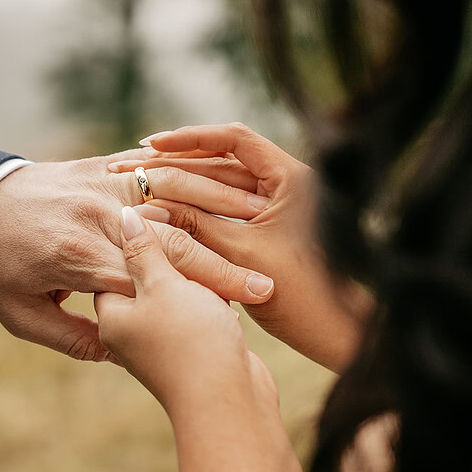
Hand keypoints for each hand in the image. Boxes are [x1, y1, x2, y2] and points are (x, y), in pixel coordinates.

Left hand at [0, 149, 275, 361]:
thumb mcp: (22, 316)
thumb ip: (73, 337)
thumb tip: (116, 355)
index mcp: (80, 257)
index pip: (159, 279)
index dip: (208, 291)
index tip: (247, 306)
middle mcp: (95, 216)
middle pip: (177, 239)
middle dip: (225, 263)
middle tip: (269, 281)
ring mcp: (99, 185)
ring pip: (173, 192)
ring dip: (220, 204)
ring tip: (261, 219)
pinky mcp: (100, 166)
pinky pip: (152, 164)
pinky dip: (190, 168)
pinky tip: (221, 172)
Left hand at [93, 206, 256, 407]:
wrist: (228, 404)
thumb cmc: (189, 343)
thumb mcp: (163, 287)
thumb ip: (144, 252)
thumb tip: (127, 220)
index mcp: (111, 315)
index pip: (112, 263)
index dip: (137, 237)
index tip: (164, 219)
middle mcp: (129, 332)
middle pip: (144, 279)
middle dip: (171, 261)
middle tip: (192, 239)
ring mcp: (160, 345)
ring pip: (173, 295)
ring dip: (195, 280)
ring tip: (213, 267)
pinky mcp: (191, 351)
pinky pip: (195, 314)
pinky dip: (209, 301)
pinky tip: (227, 292)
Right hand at [108, 124, 369, 370]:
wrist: (338, 333)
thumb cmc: (302, 295)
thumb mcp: (241, 254)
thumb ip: (197, 225)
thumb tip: (149, 208)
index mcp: (291, 177)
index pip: (235, 139)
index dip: (191, 138)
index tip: (153, 144)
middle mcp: (288, 183)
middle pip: (226, 160)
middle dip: (179, 162)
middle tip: (133, 164)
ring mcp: (280, 206)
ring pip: (223, 185)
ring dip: (185, 185)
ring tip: (140, 183)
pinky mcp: (272, 229)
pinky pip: (228, 209)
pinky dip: (198, 209)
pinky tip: (164, 212)